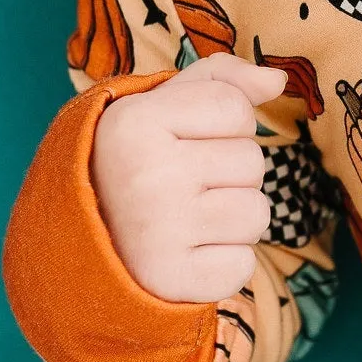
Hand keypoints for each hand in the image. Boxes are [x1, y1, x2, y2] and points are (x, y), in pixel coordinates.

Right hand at [91, 53, 285, 302]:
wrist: (85, 248)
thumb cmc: (137, 166)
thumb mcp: (161, 107)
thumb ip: (220, 81)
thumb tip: (277, 79)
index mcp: (133, 122)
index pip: (235, 108)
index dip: (223, 126)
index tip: (181, 143)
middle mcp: (144, 174)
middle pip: (252, 161)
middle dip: (228, 175)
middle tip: (178, 190)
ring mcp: (158, 231)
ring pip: (256, 213)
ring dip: (232, 220)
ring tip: (184, 222)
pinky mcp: (172, 281)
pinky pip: (244, 265)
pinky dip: (223, 264)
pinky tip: (185, 255)